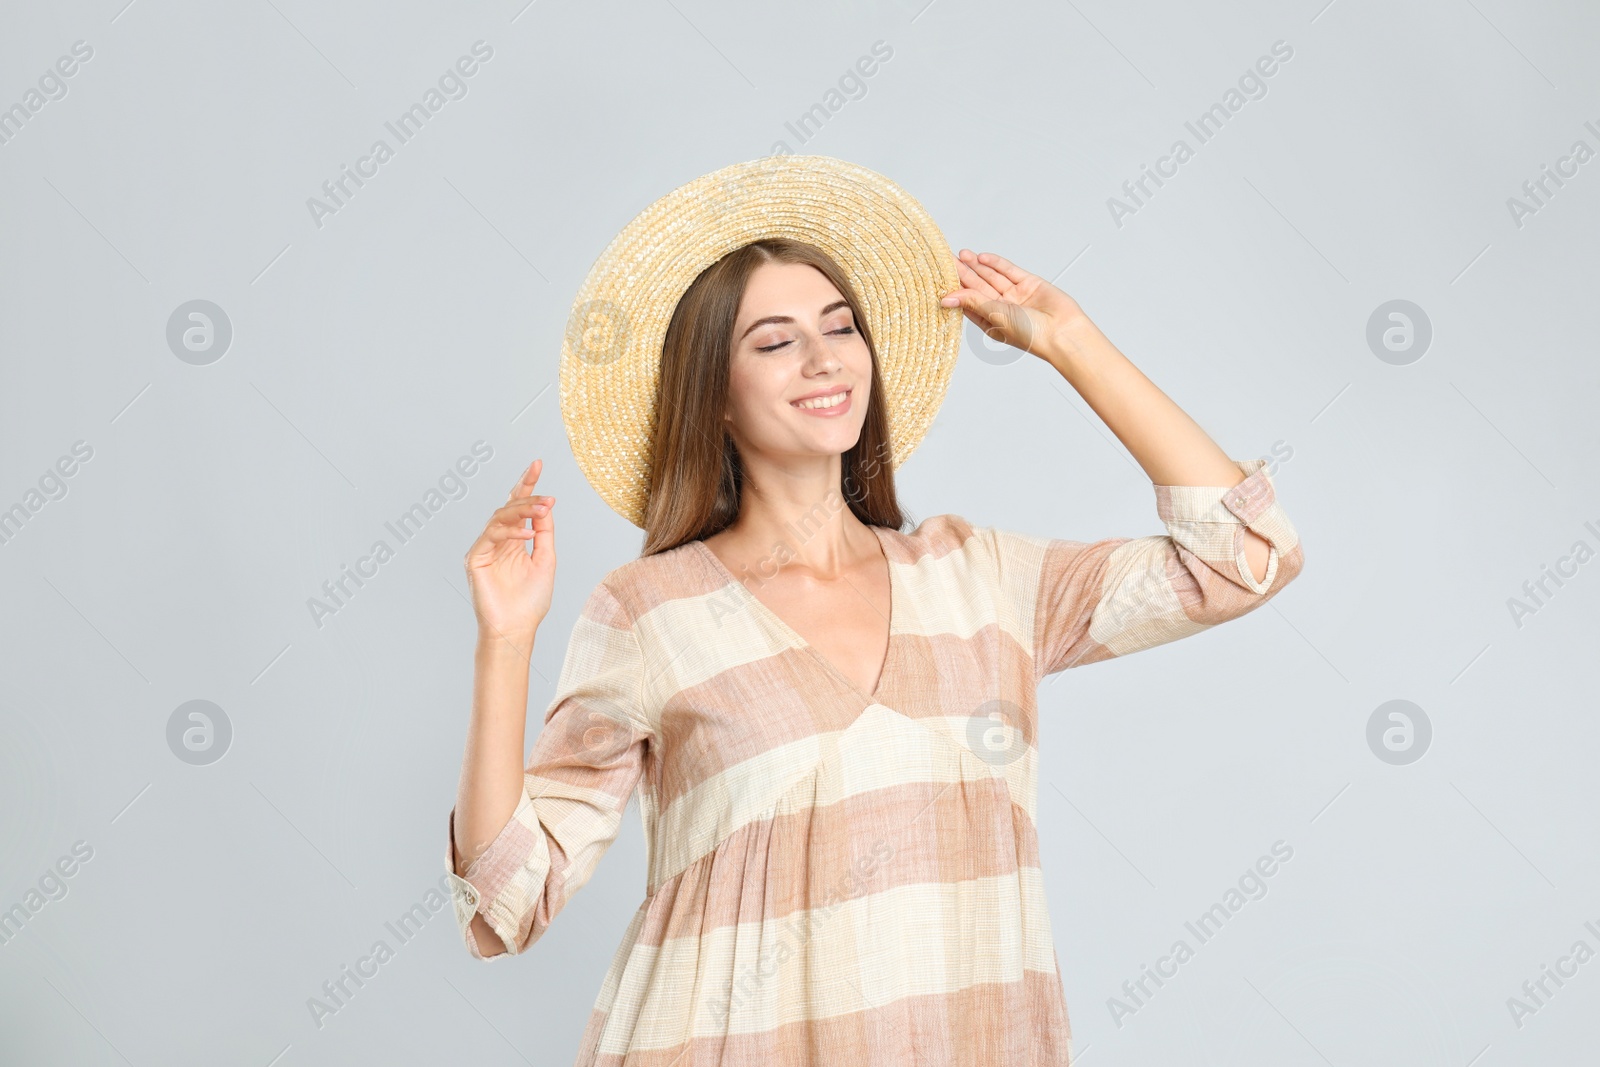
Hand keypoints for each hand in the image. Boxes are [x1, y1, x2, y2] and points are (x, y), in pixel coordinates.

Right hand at [464, 458, 555, 652]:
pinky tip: (527, 534)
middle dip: (527, 496)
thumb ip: (544, 533)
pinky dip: (510, 532)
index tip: (537, 463)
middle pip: (508, 507)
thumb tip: (546, 506)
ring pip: (499, 518)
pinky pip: (491, 536)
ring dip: (522, 511)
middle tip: (547, 497)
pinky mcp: (475, 559)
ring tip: (542, 510)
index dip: (526, 484)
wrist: (517, 628)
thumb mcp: (546, 560)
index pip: (519, 506)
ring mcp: (485, 549)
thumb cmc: (530, 601)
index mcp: (514, 540)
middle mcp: (498, 541)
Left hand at [941, 250, 1090, 364]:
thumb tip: (946, 298)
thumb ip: (973, 302)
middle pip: (978, 287)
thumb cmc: (1031, 334)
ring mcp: (1016, 295)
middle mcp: (1002, 308)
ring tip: (961, 254)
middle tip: (947, 259)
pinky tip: (981, 257)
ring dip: (977, 266)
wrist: (1062, 331)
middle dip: (964, 273)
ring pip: (992, 277)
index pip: (969, 303)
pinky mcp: (1029, 284)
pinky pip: (1009, 271)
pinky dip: (995, 263)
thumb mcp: (996, 316)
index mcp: (992, 321)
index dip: (956, 290)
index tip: (941, 278)